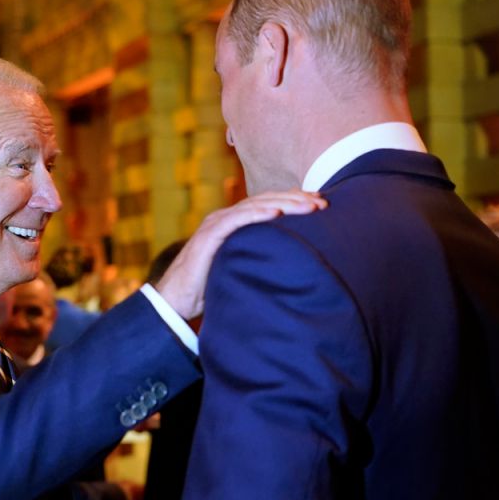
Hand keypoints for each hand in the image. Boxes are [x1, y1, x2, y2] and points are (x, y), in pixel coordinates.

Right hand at [154, 190, 326, 319]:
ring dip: (283, 203)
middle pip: (265, 200)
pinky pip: (235, 220)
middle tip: (323, 202)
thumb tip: (294, 266)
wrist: (175, 300)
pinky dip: (256, 214)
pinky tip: (276, 213)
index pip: (268, 205)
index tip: (320, 205)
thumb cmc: (208, 288)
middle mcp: (225, 218)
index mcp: (233, 223)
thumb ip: (259, 260)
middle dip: (296, 199)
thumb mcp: (240, 269)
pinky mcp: (208, 236)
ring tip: (308, 206)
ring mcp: (215, 224)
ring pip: (254, 206)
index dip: (294, 201)